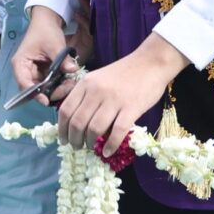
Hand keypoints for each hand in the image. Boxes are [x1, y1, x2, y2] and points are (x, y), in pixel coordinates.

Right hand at [12, 11, 72, 98]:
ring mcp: (35, 73)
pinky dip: (59, 84)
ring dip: (57, 89)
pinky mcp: (43, 73)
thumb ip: (62, 58)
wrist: (47, 22)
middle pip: (35, 90)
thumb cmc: (45, 31)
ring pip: (44, 89)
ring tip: (71, 83)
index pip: (24, 84)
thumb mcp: (54, 43)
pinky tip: (70, 80)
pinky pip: (50, 84)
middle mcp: (25, 72)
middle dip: (51, 92)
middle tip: (68, 87)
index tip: (46, 100)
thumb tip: (73, 70)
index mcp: (20, 64)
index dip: (34, 94)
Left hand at [54, 35, 187, 156]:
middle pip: (78, 122)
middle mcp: (96, 91)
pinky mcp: (131, 108)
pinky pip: (117, 132)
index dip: (62, 129)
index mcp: (86, 83)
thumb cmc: (125, 72)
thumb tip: (75, 122)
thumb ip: (86, 95)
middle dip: (75, 139)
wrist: (151, 62)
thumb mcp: (98, 78)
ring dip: (90, 143)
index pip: (66, 110)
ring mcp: (114, 100)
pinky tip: (108, 152)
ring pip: (94, 129)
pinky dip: (110, 145)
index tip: (63, 140)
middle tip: (78, 147)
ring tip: (92, 147)